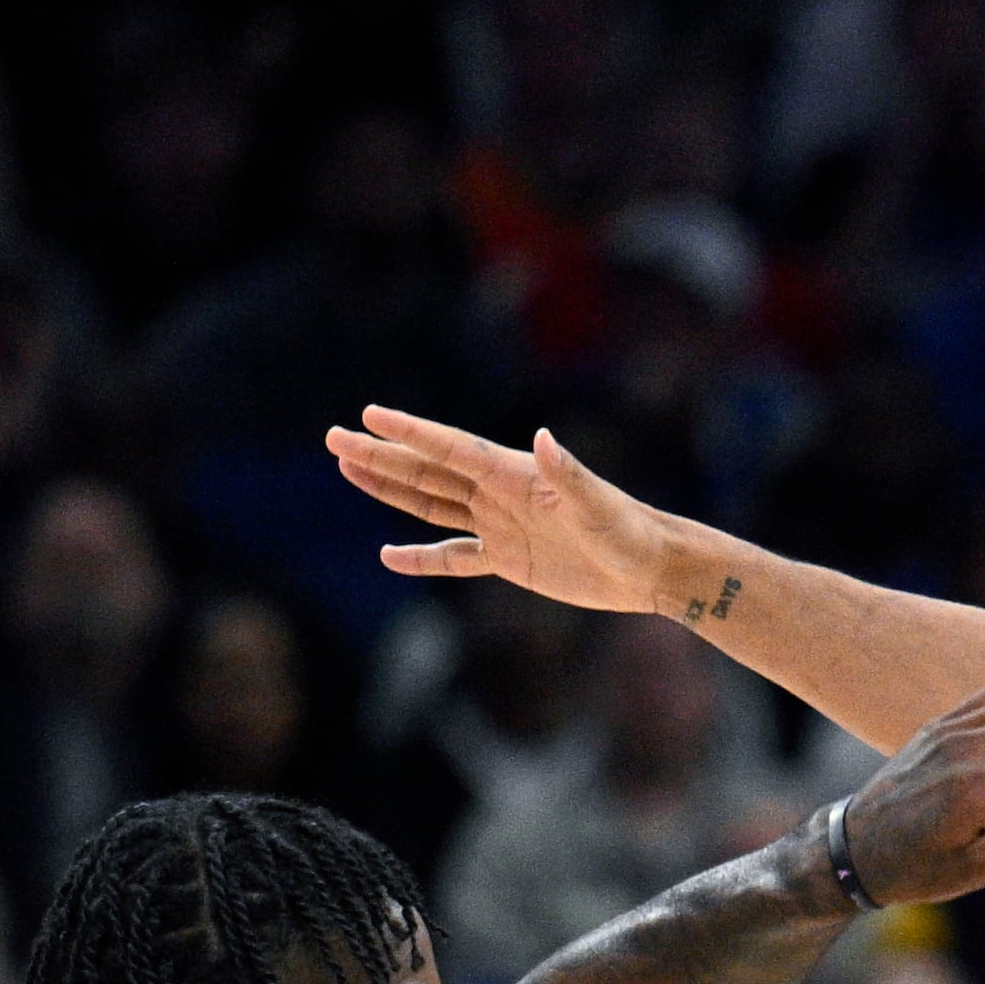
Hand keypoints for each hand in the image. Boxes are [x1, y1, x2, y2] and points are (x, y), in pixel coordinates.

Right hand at [330, 409, 686, 614]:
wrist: (650, 568)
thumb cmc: (630, 531)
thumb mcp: (598, 505)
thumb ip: (568, 473)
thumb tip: (544, 439)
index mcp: (514, 474)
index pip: (450, 448)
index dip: (409, 432)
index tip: (369, 415)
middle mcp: (499, 494)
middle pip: (427, 470)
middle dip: (380, 455)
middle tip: (334, 437)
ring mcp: (500, 525)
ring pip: (431, 504)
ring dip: (390, 489)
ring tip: (348, 469)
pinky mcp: (508, 559)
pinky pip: (454, 557)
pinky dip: (422, 557)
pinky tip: (390, 555)